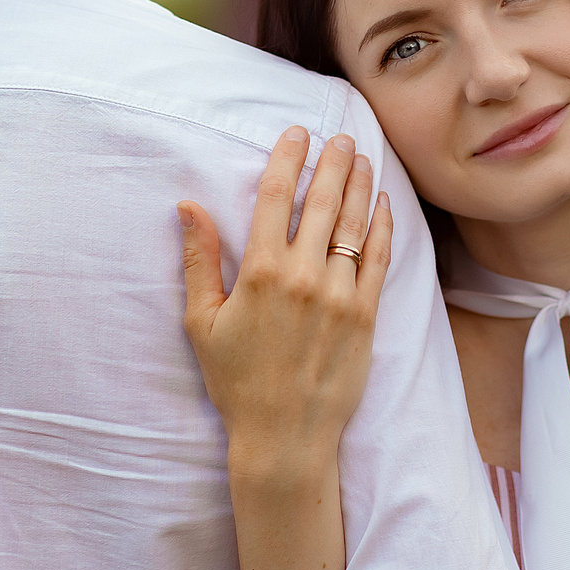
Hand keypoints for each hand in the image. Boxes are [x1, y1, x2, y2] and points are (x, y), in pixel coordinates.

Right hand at [178, 128, 391, 496]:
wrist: (284, 436)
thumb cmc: (236, 381)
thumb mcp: (202, 322)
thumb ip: (198, 260)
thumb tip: (188, 207)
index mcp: (259, 272)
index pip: (276, 196)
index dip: (288, 158)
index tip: (297, 133)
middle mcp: (302, 276)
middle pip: (322, 201)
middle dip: (332, 162)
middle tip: (341, 136)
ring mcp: (339, 294)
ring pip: (353, 224)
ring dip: (358, 185)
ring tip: (363, 157)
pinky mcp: (365, 316)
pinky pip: (379, 259)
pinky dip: (382, 226)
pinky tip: (381, 204)